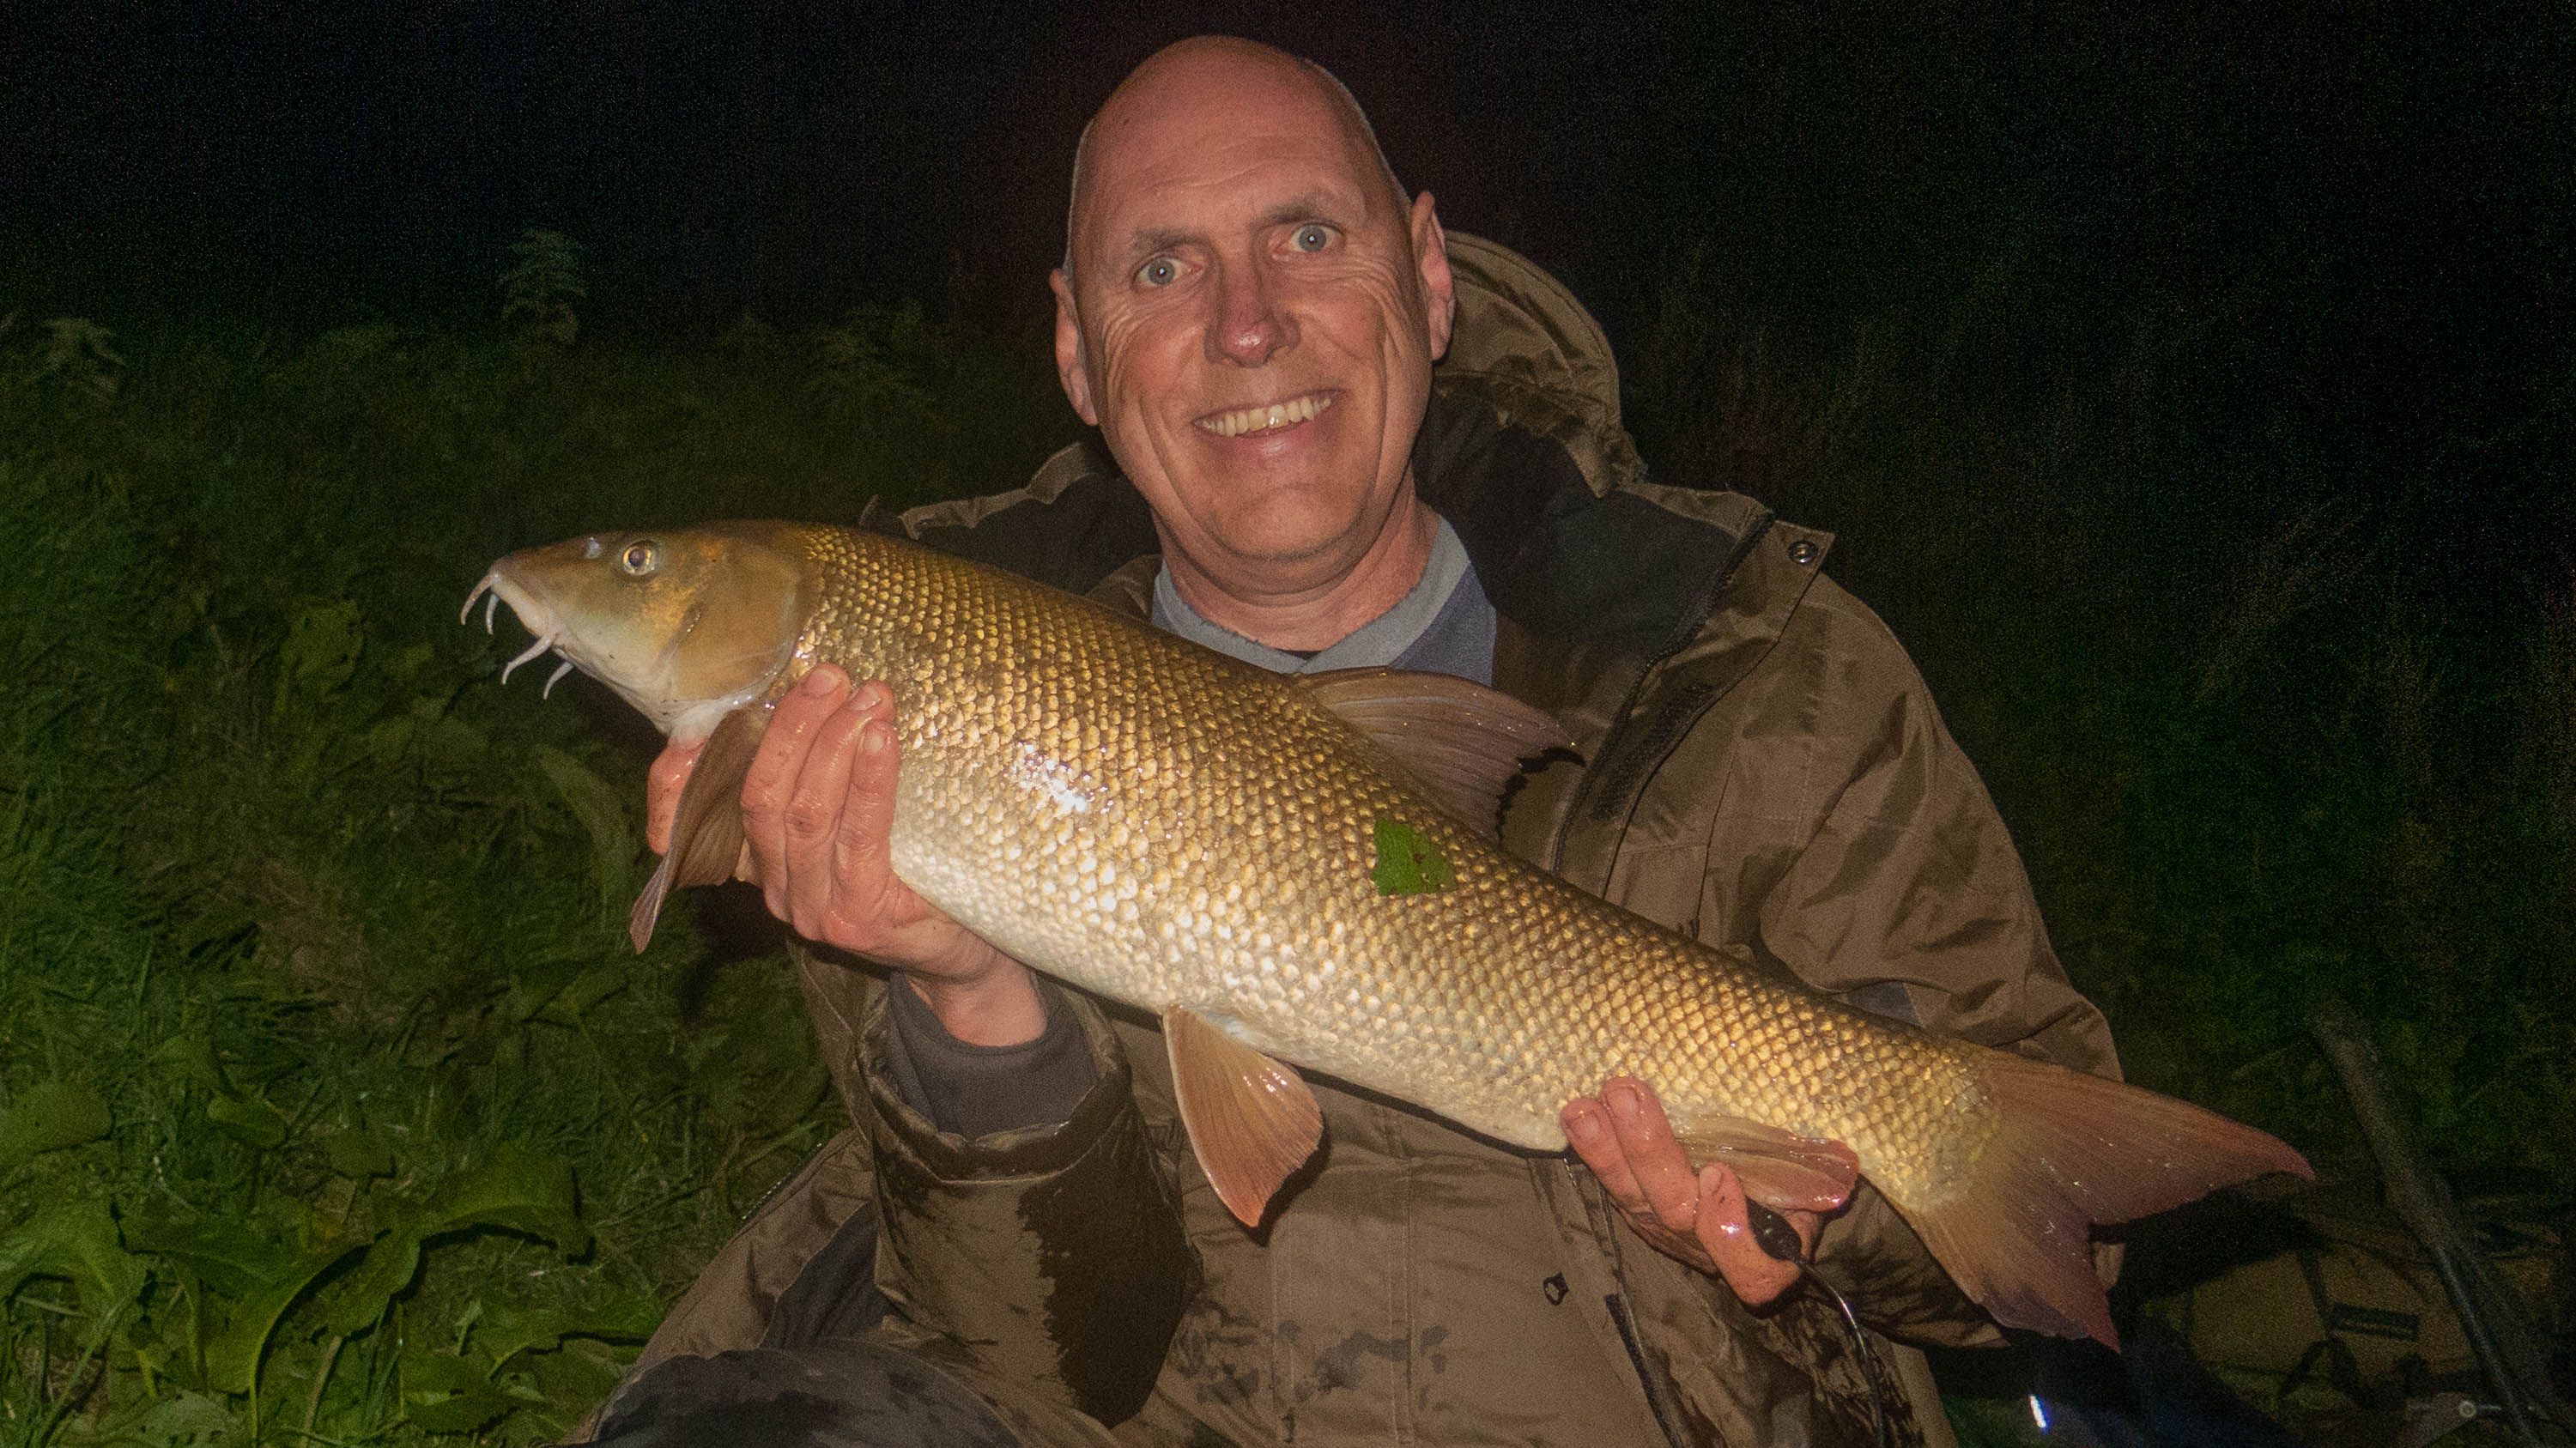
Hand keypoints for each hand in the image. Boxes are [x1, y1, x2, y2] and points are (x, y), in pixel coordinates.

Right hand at [646, 665, 1044, 1045]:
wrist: (961, 953)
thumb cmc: (913, 873)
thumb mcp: (858, 825)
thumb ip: (830, 780)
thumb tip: (830, 695)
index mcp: (764, 863)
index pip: (698, 817)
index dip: (682, 773)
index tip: (714, 711)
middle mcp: (778, 889)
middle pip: (763, 796)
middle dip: (792, 727)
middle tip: (829, 676)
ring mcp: (815, 907)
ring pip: (806, 814)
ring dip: (834, 745)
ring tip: (867, 697)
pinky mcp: (860, 917)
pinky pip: (859, 836)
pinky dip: (868, 780)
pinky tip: (880, 738)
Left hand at [1561, 1077, 1819, 1307]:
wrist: (1763, 1198)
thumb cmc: (1799, 1185)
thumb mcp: (1822, 1187)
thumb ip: (1823, 1179)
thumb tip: (1842, 1160)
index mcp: (1769, 1257)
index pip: (1751, 1268)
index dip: (1731, 1229)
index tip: (1720, 1174)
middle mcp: (1711, 1252)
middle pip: (1676, 1212)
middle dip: (1649, 1151)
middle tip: (1626, 1093)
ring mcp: (1668, 1233)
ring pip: (1633, 1199)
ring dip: (1606, 1149)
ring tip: (1583, 1106)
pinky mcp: (1638, 1212)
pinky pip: (1612, 1186)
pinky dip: (1594, 1152)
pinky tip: (1576, 1115)